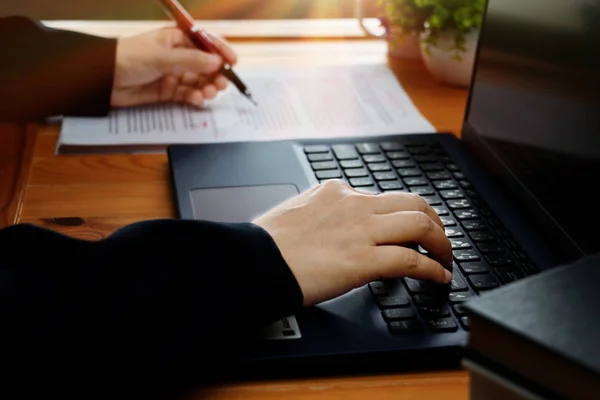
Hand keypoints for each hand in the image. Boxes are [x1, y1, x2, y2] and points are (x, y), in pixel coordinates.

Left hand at [111, 27, 236, 107]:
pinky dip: (194, 97)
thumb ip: (191, 61)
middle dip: (216, 74)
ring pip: (198, 81)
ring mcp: (173, 74)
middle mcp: (178, 55)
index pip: (205, 42)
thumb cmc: (128, 58)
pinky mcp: (168, 91)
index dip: (220, 51)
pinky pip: (187, 94)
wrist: (103, 79)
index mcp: (176, 39)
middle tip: (222, 84)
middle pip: (205, 65)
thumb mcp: (162, 57)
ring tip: (209, 93)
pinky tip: (196, 99)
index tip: (233, 62)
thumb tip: (216, 63)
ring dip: (207, 87)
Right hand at [253, 180, 452, 306]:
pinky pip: (412, 261)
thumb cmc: (266, 242)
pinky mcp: (364, 260)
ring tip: (446, 257)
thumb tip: (328, 220)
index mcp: (336, 191)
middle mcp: (354, 205)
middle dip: (433, 220)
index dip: (400, 214)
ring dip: (441, 242)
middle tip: (438, 236)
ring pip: (420, 225)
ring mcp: (361, 231)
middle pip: (412, 202)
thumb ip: (319, 209)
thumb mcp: (296, 210)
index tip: (405, 227)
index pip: (381, 197)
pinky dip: (433, 269)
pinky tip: (440, 277)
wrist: (254, 260)